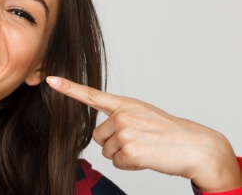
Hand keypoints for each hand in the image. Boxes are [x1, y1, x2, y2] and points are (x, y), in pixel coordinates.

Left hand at [46, 76, 241, 191]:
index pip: (91, 95)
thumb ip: (120, 118)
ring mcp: (125, 131)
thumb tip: (102, 136)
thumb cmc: (169, 132)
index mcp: (125, 104)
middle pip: (98, 136)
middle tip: (139, 141)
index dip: (68, 88)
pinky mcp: (129, 149)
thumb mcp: (143, 115)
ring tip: (145, 148)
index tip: (50, 80)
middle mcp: (122, 115)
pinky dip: (130, 165)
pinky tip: (146, 157)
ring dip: (123, 155)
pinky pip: (117, 163)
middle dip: (114, 144)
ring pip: (107, 151)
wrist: (195, 145)